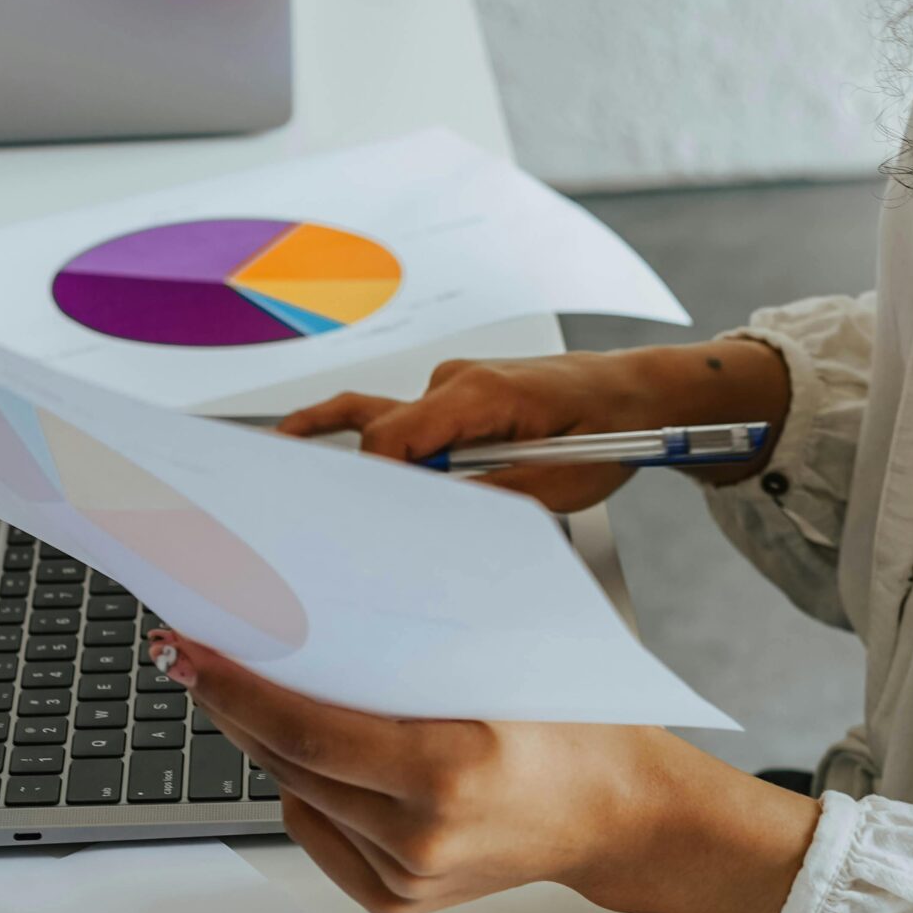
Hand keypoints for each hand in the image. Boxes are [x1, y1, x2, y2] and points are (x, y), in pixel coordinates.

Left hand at [147, 631, 819, 912]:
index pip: (308, 728)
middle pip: (288, 762)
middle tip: (190, 652)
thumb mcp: (507, 660)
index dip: (240, 686)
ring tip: (242, 685)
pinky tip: (306, 749)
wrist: (616, 810)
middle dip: (232, 703)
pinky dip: (304, 787)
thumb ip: (420, 644)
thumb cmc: (574, 723)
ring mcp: (406, 877)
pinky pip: (320, 832)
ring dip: (264, 740)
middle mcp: (420, 834)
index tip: (195, 648)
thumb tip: (321, 603)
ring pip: (297, 795)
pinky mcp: (397, 901)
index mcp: (449, 768)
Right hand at [279, 337, 789, 512]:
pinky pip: (399, 418)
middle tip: (297, 522)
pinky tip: (308, 443)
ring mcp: (453, 387)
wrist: (639, 393)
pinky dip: (360, 436)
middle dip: (346, 483)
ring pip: (380, 422)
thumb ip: (489, 502)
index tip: (349, 529)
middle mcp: (456, 383)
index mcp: (479, 395)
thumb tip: (433, 528)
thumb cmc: (610, 430)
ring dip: (343, 457)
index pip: (397, 440)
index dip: (369, 488)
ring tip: (273, 478)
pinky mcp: (457, 399)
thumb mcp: (557, 484)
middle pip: (378, 433)